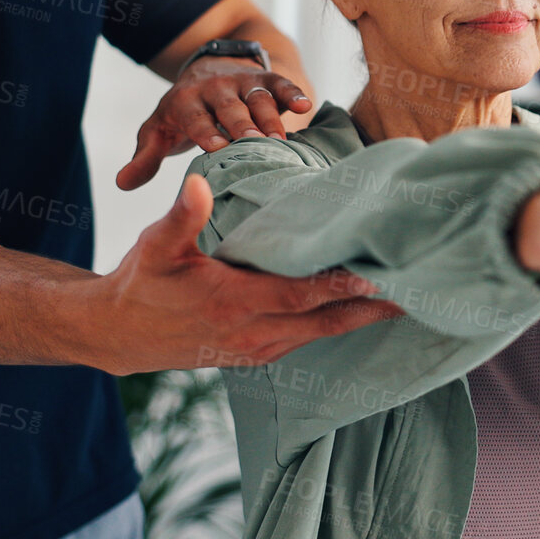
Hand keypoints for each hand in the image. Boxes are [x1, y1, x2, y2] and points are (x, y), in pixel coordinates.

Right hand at [90, 175, 402, 373]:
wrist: (120, 333)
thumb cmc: (142, 281)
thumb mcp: (154, 245)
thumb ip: (181, 215)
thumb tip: (199, 184)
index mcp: (233, 303)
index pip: (300, 295)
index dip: (340, 286)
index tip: (380, 273)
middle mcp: (252, 333)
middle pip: (326, 322)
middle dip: (372, 308)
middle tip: (420, 290)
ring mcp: (257, 349)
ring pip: (322, 335)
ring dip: (362, 319)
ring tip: (405, 299)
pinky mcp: (257, 353)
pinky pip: (308, 342)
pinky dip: (338, 326)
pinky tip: (364, 312)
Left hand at [115, 57, 312, 189]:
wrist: (204, 71)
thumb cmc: (181, 114)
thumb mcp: (158, 132)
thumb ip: (144, 158)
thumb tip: (122, 183)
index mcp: (185, 102)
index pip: (196, 118)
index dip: (206, 131)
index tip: (218, 149)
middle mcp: (214, 89)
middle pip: (230, 107)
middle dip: (242, 125)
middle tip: (255, 146)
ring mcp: (241, 82)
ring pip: (257, 98)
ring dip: (270, 118)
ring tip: (281, 142)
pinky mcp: (264, 79)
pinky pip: (279, 85)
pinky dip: (292, 93)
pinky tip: (306, 106)